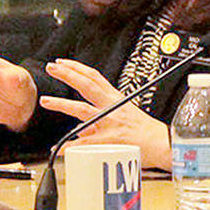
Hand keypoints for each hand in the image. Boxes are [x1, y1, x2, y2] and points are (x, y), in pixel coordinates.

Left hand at [39, 58, 170, 169]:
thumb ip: (98, 122)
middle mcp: (112, 106)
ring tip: (46, 101)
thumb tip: (80, 128)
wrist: (164, 143)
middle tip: (52, 67)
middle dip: (68, 74)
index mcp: (115, 98)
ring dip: (62, 104)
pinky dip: (72, 145)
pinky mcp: (112, 139)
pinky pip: (88, 142)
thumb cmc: (145, 132)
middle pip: (87, 85)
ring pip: (82, 109)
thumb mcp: (122, 118)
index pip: (94, 77)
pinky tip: (60, 147)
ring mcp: (111, 122)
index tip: (62, 62)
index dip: (77, 67)